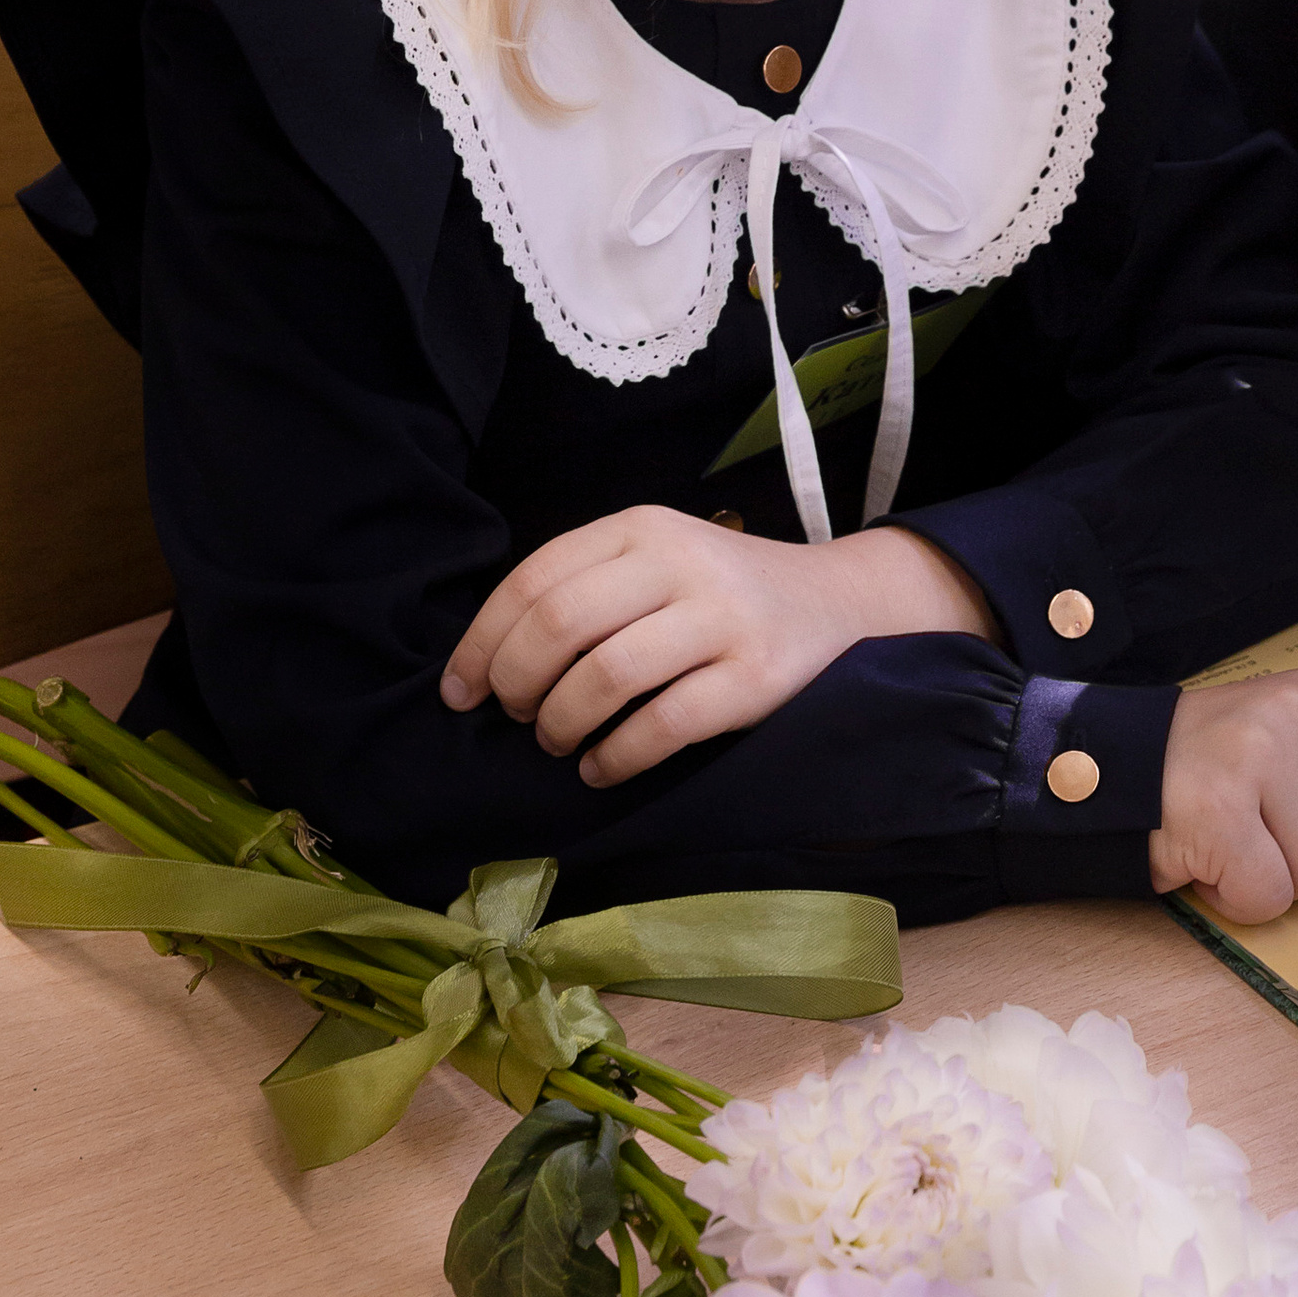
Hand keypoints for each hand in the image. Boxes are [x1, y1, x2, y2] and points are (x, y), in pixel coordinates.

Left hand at [440, 505, 995, 787]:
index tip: (459, 691)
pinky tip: (601, 768)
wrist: (838, 605)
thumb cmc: (719, 593)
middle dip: (517, 684)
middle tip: (517, 717)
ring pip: (603, 677)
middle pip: (559, 626)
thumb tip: (487, 660)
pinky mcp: (754, 678)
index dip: (483, 641)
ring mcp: (721, 619)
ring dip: (560, 724)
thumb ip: (586, 588)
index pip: (535, 578)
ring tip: (557, 743)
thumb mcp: (657, 562)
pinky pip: (661, 725)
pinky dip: (615, 757)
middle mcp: (679, 563)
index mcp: (641, 528)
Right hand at [1150, 664, 1297, 932]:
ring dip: (1276, 881)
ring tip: (1234, 839)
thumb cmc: (1214, 768)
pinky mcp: (1218, 808)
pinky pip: (1268, 896)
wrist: (1107, 759)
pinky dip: (1239, 899)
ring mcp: (1258, 757)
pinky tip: (1208, 860)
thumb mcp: (1294, 751)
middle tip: (1269, 832)